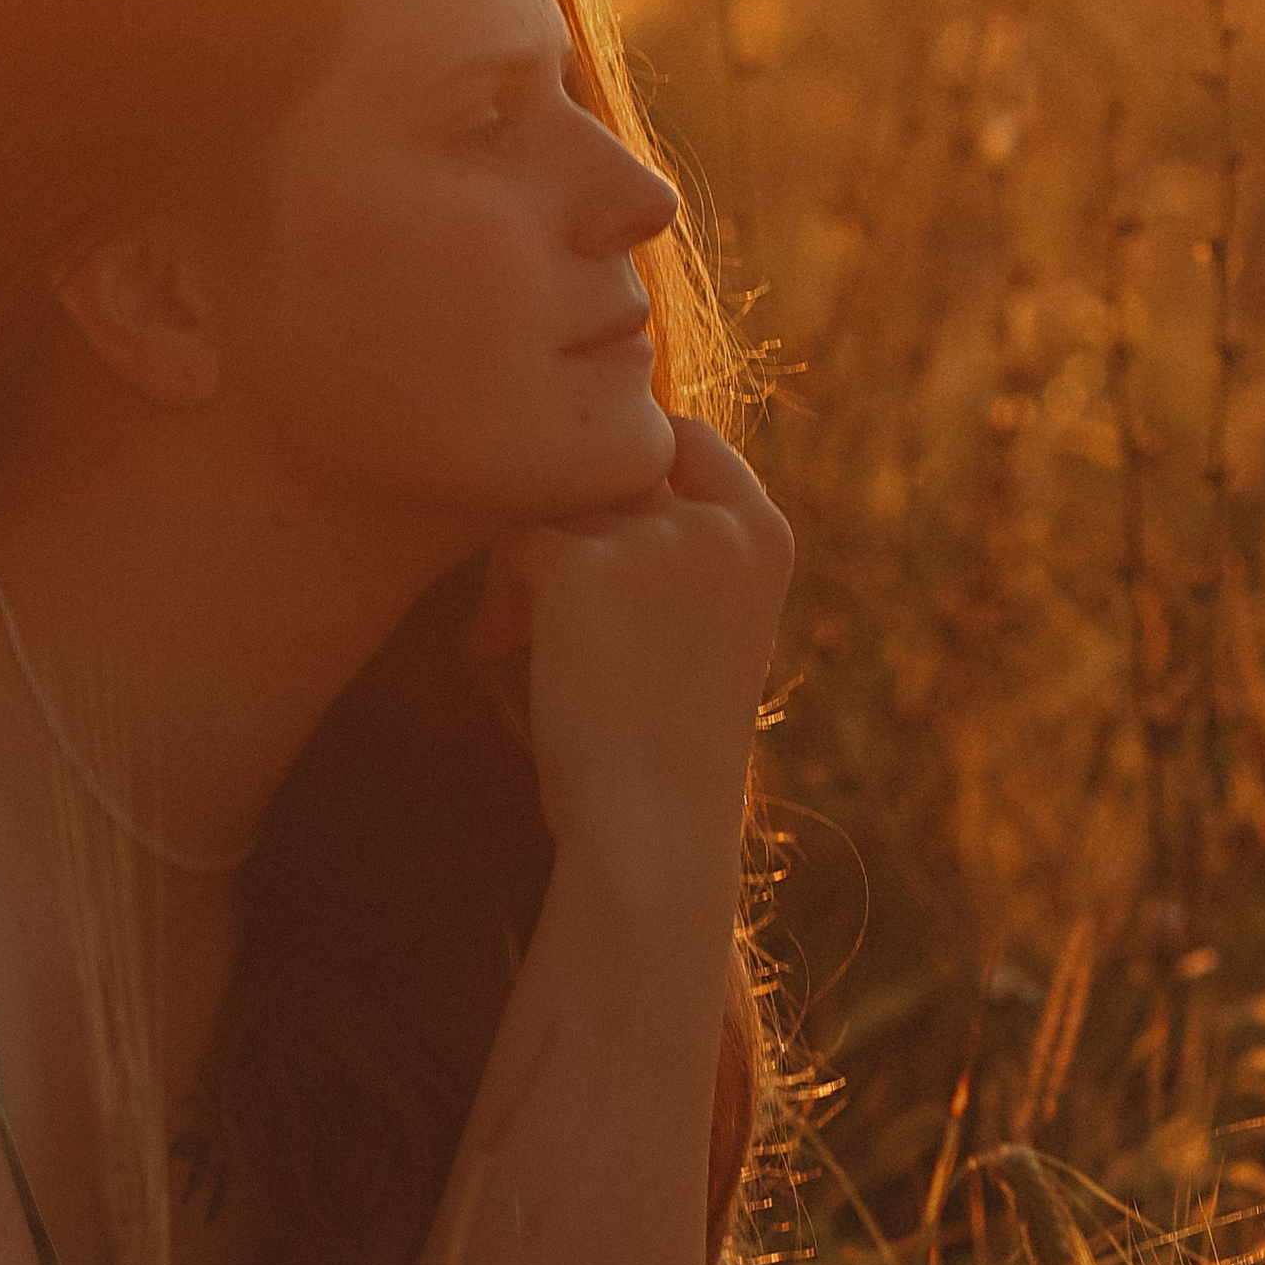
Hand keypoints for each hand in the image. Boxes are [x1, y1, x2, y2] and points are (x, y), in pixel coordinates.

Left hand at [472, 418, 793, 898]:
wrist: (649, 823)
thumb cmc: (668, 742)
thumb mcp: (711, 626)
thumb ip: (684, 547)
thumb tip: (600, 473)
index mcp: (766, 535)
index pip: (686, 441)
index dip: (631, 474)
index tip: (598, 536)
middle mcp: (719, 523)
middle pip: (610, 477)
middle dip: (574, 534)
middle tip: (550, 611)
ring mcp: (652, 537)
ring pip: (558, 510)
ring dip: (531, 566)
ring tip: (524, 637)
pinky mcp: (581, 564)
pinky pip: (512, 545)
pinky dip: (498, 595)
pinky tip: (499, 646)